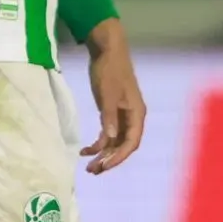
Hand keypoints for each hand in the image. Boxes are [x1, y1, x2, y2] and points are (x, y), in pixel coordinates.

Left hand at [79, 19, 144, 175]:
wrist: (107, 50)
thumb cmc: (109, 70)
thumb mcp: (107, 94)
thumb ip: (109, 117)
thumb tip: (110, 138)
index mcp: (137, 114)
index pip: (131, 143)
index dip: (119, 157)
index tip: (104, 167)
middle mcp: (132, 118)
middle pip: (123, 146)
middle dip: (109, 160)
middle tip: (92, 171)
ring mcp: (123, 115)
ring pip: (115, 142)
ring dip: (103, 155)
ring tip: (88, 167)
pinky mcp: (112, 112)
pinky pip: (108, 133)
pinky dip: (98, 143)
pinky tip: (85, 150)